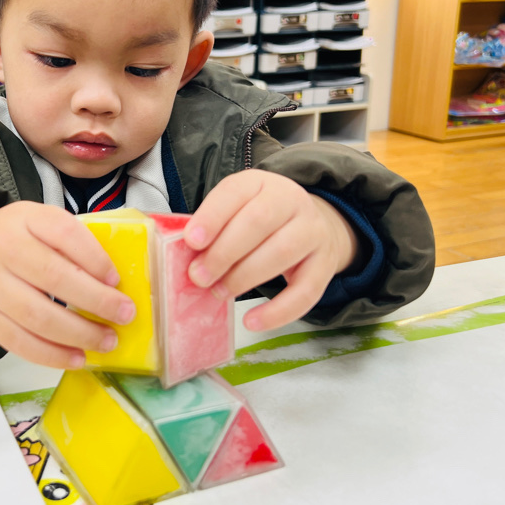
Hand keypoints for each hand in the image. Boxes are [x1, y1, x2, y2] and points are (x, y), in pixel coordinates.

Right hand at [0, 201, 135, 368]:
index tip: (117, 280)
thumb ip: (68, 240)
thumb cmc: (9, 240)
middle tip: (125, 315)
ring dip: (79, 334)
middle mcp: (1, 248)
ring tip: (107, 341)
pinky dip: (52, 355)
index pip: (64, 233)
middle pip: (54, 278)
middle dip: (96, 301)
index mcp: (23, 217)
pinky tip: (77, 358)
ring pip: (38, 317)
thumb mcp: (35, 223)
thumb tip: (112, 280)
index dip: (95, 259)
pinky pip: (20, 343)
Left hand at [183, 170, 357, 331]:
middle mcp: (291, 201)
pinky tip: (252, 321)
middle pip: (258, 222)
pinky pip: (306, 291)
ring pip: (282, 252)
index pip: (234, 193)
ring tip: (219, 292)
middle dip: (223, 252)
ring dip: (244, 277)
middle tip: (198, 276)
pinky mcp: (325, 264)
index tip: (191, 241)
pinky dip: (278, 311)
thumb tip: (179, 255)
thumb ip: (212, 227)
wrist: (312, 224)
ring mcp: (312, 231)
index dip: (212, 217)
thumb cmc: (258, 220)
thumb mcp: (234, 210)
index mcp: (260, 183)